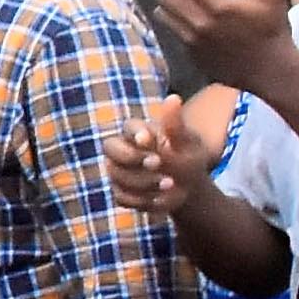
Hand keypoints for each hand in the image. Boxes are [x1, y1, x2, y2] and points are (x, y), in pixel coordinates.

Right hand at [98, 103, 195, 220]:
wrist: (189, 187)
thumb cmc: (188, 158)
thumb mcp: (187, 142)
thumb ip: (175, 125)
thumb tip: (173, 98)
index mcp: (139, 131)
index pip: (127, 127)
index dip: (134, 134)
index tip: (148, 141)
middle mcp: (123, 149)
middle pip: (109, 148)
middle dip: (131, 158)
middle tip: (158, 164)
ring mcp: (119, 171)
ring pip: (115, 175)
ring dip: (143, 182)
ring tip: (171, 185)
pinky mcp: (120, 191)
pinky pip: (121, 196)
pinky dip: (142, 200)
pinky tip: (161, 200)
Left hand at [153, 0, 290, 86]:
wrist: (270, 71)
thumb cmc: (272, 31)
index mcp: (219, 7)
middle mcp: (200, 25)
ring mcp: (192, 43)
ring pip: (163, 15)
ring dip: (166, 3)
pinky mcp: (190, 56)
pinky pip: (173, 32)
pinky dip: (176, 22)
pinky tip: (189, 19)